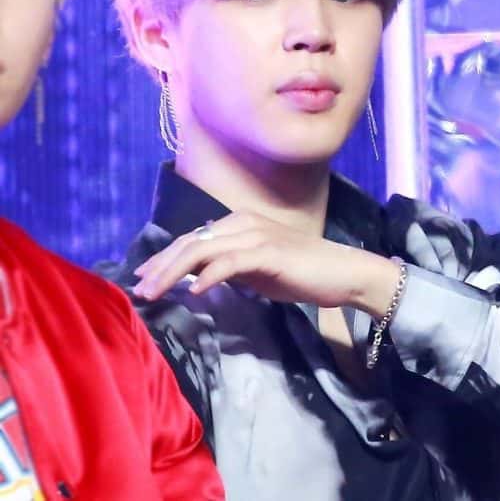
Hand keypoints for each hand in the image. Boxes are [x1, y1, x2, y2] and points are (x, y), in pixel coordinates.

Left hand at [131, 211, 401, 315]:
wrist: (343, 273)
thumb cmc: (303, 273)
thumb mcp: (256, 270)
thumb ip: (228, 267)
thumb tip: (195, 276)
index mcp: (239, 224)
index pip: (192, 239)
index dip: (164, 258)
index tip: (142, 278)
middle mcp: (244, 223)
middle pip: (190, 242)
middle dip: (160, 266)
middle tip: (138, 290)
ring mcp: (257, 236)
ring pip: (203, 250)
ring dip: (173, 273)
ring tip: (154, 293)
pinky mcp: (270, 253)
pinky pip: (230, 263)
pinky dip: (209, 276)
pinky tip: (193, 292)